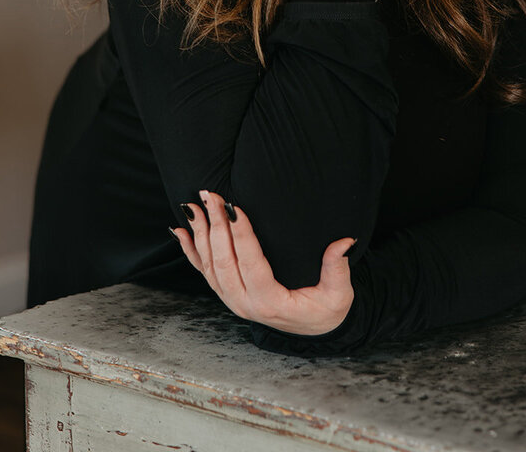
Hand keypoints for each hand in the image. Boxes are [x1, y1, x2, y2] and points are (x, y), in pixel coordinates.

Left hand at [171, 190, 355, 336]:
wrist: (314, 330)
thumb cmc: (326, 310)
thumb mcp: (339, 294)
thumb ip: (338, 268)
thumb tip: (344, 242)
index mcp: (270, 303)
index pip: (251, 265)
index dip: (242, 236)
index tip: (235, 208)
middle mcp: (245, 304)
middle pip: (224, 262)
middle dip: (216, 226)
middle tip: (213, 195)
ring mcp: (233, 300)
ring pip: (209, 266)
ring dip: (200, 233)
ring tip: (194, 205)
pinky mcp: (228, 294)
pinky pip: (204, 272)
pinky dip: (190, 250)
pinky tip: (180, 230)